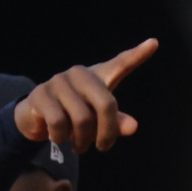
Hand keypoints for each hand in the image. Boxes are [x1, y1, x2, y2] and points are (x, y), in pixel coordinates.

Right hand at [14, 39, 157, 152]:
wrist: (37, 119)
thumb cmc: (73, 118)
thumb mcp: (97, 122)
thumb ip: (116, 123)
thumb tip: (133, 126)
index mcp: (97, 78)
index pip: (120, 64)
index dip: (137, 55)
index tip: (154, 43)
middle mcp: (80, 74)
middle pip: (106, 104)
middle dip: (107, 133)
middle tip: (102, 147)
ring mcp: (59, 81)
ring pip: (82, 119)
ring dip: (82, 141)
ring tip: (78, 145)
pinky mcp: (41, 93)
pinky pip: (59, 123)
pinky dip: (61, 138)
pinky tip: (58, 137)